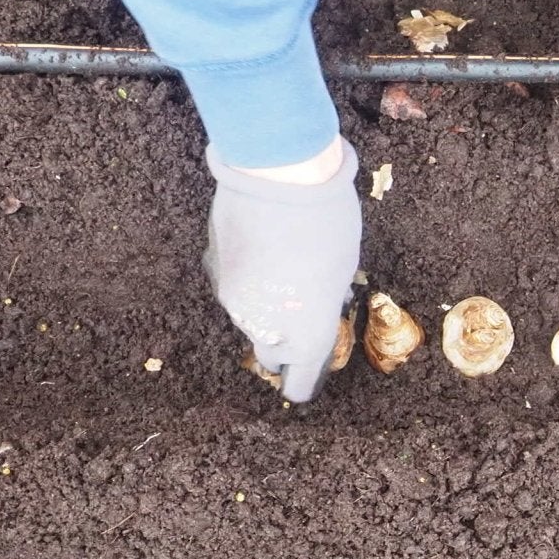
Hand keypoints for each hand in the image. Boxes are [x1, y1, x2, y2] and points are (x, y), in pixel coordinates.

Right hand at [203, 139, 361, 402]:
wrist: (278, 175)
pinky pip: (234, 286)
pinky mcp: (214, 270)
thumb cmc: (327, 221)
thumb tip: (315, 305)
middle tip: (299, 313)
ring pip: (250, 318)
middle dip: (284, 343)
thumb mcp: (343, 269)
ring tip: (283, 265)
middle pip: (271, 354)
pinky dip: (246, 277)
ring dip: (265, 304)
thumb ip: (326, 300)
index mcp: (307, 335)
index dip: (305, 382)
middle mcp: (266, 327)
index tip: (307, 377)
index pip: (300, 384)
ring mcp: (235, 301)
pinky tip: (260, 247)